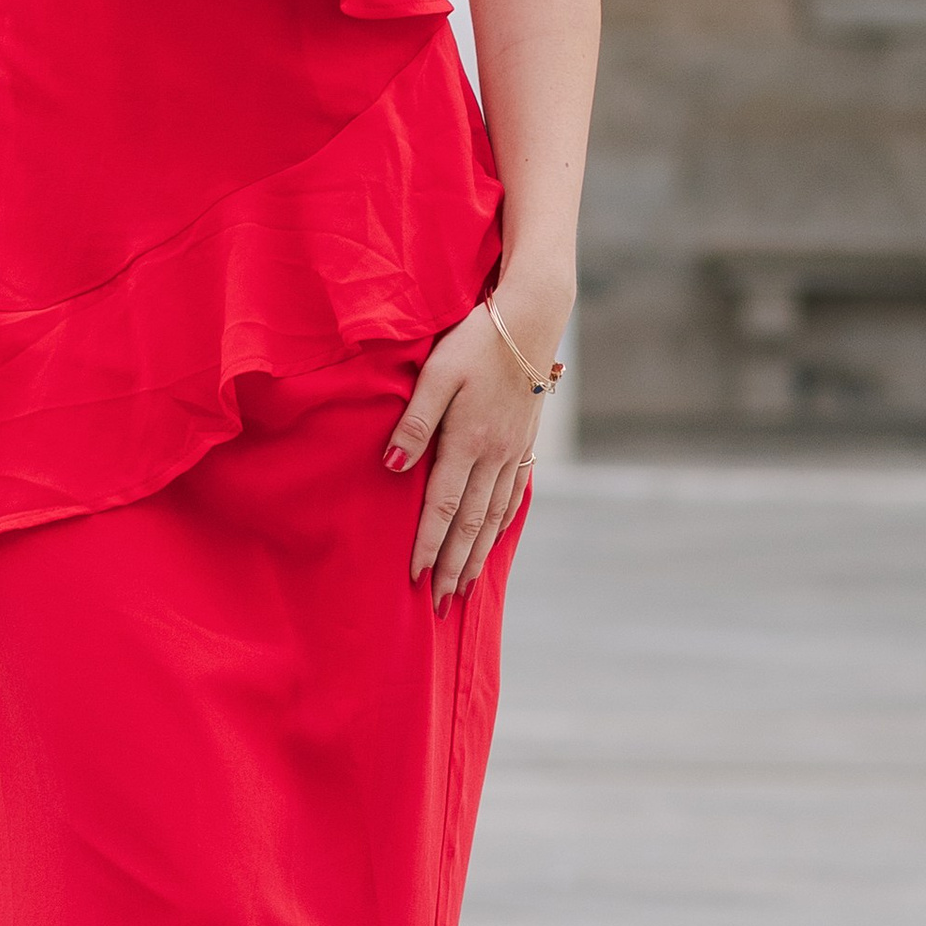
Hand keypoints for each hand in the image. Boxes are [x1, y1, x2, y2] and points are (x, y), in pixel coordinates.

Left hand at [384, 304, 539, 601]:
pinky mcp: (526, 442)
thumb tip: (394, 467)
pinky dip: (501, 525)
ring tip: (463, 587)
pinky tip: (493, 539)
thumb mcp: (436, 371)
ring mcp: (514, 451)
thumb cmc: (474, 340)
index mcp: (468, 441)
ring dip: (476, 555)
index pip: (443, 507)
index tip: (413, 579)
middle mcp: (494, 455)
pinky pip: (513, 496)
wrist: (531, 320)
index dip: (427, 545)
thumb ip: (415, 420)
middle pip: (470, 524)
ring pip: (493, 517)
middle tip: (439, 604)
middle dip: (452, 566)